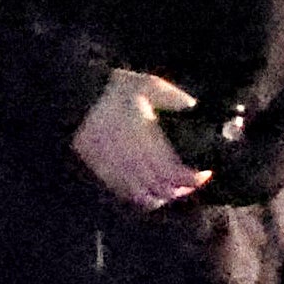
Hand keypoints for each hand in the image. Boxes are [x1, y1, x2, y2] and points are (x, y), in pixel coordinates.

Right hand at [73, 69, 208, 210]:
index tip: (205, 174)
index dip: (194, 180)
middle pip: (164, 191)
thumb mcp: (147, 85)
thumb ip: (172, 96)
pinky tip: (148, 189)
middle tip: (192, 182)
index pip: (176, 174)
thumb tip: (192, 105)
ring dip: (162, 198)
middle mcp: (135, 162)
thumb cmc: (114, 91)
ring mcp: (119, 171)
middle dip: (181, 191)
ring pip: (145, 198)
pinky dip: (142, 198)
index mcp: (149, 142)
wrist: (78, 100)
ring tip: (172, 190)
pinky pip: (126, 195)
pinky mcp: (104, 173)